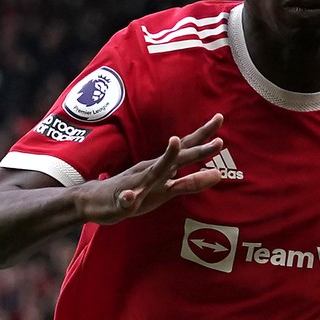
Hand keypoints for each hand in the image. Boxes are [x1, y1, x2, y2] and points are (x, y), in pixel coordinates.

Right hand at [81, 115, 223, 225]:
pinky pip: (124, 200)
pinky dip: (127, 198)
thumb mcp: (167, 190)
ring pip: (153, 172)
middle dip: (197, 150)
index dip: (204, 137)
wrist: (98, 200)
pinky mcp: (121, 200)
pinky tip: (129, 198)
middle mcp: (152, 170)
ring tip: (175, 142)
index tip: (220, 118)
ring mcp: (136, 183)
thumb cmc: (138, 192)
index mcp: (163, 167)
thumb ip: (191, 183)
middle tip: (220, 142)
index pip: (187, 149)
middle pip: (178, 158)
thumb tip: (218, 174)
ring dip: (166, 159)